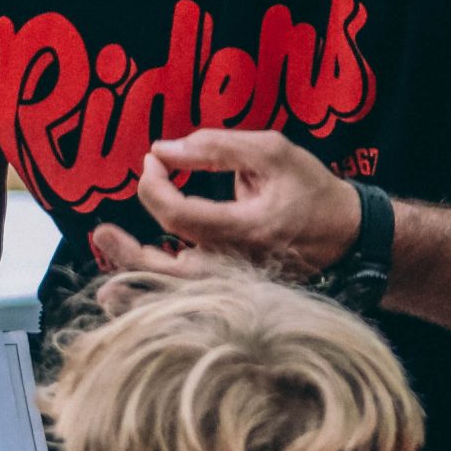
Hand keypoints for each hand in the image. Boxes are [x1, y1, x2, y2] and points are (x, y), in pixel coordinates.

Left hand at [88, 129, 362, 282]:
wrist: (349, 236)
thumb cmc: (312, 190)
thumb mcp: (272, 151)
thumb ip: (218, 146)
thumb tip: (165, 148)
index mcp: (244, 228)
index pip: (177, 214)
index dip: (154, 184)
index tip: (153, 159)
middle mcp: (235, 265)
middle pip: (165, 271)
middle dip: (127, 252)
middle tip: (101, 231)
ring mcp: (235, 286)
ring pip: (174, 297)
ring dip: (136, 287)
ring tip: (105, 284)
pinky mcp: (236, 295)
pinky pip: (188, 303)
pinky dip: (158, 299)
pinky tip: (133, 293)